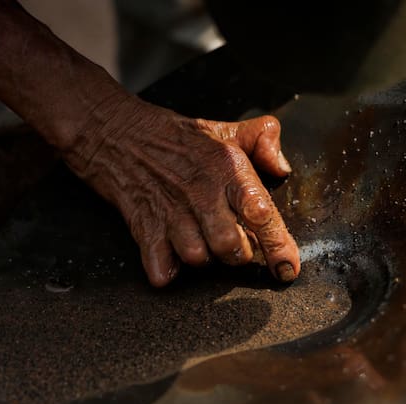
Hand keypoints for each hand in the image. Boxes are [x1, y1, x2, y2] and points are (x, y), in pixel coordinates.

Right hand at [64, 92, 300, 286]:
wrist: (117, 133)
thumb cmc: (177, 139)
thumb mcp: (225, 129)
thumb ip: (263, 141)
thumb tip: (282, 167)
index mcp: (228, 169)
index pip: (261, 212)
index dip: (278, 246)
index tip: (288, 269)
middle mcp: (202, 193)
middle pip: (231, 247)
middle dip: (239, 254)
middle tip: (236, 244)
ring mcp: (170, 212)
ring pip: (198, 259)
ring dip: (204, 260)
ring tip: (202, 242)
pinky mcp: (144, 226)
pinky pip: (160, 266)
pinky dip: (167, 271)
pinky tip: (171, 257)